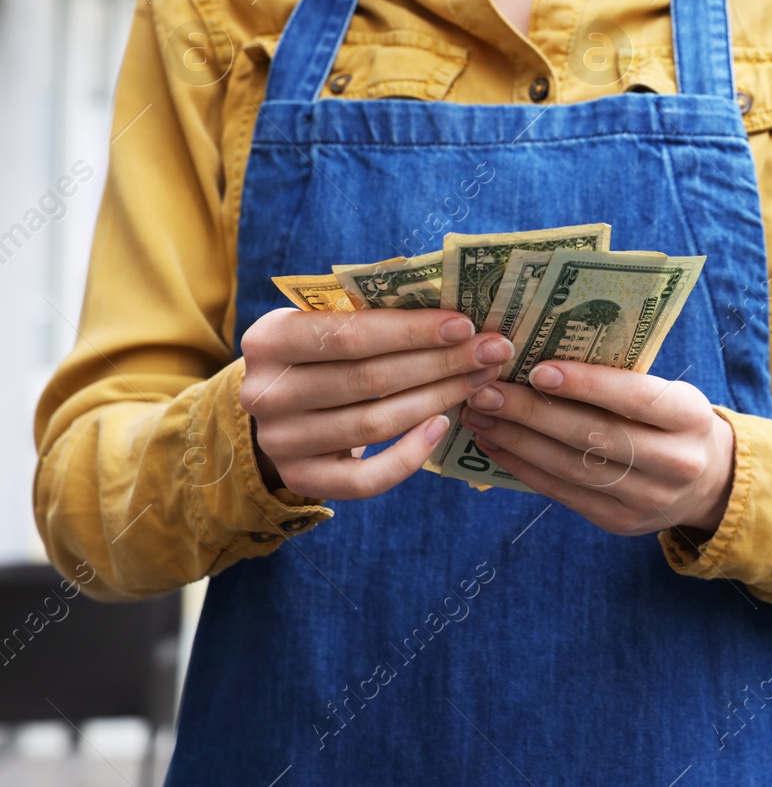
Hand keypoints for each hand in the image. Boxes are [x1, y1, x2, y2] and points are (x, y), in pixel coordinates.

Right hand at [240, 307, 512, 498]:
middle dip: (440, 363)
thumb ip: (370, 312)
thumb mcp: (326, 321)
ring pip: (373, 425)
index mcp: (269, 340)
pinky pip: (365, 479)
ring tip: (479, 381)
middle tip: (491, 353)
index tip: (465, 325)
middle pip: (369, 380)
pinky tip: (443, 426)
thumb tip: (452, 307)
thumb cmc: (320, 352)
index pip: (349, 335)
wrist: (280, 407)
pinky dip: (409, 456)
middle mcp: (266, 393)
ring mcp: (281, 442)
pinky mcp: (302, 479)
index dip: (411, 331)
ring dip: (437, 400)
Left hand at [460, 361, 735, 539]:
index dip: (587, 384)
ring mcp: (649, 498)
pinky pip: (564, 494)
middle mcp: (676, 462)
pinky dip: (525, 468)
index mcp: (691, 417)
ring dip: (519, 441)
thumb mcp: (669, 395)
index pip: (635, 398)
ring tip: (481, 417)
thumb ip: (621, 381)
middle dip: (533, 413)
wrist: (708, 483)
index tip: (538, 369)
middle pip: (595, 436)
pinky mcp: (621, 522)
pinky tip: (496, 446)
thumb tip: (542, 359)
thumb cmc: (673, 422)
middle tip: (487, 391)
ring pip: (573, 468)